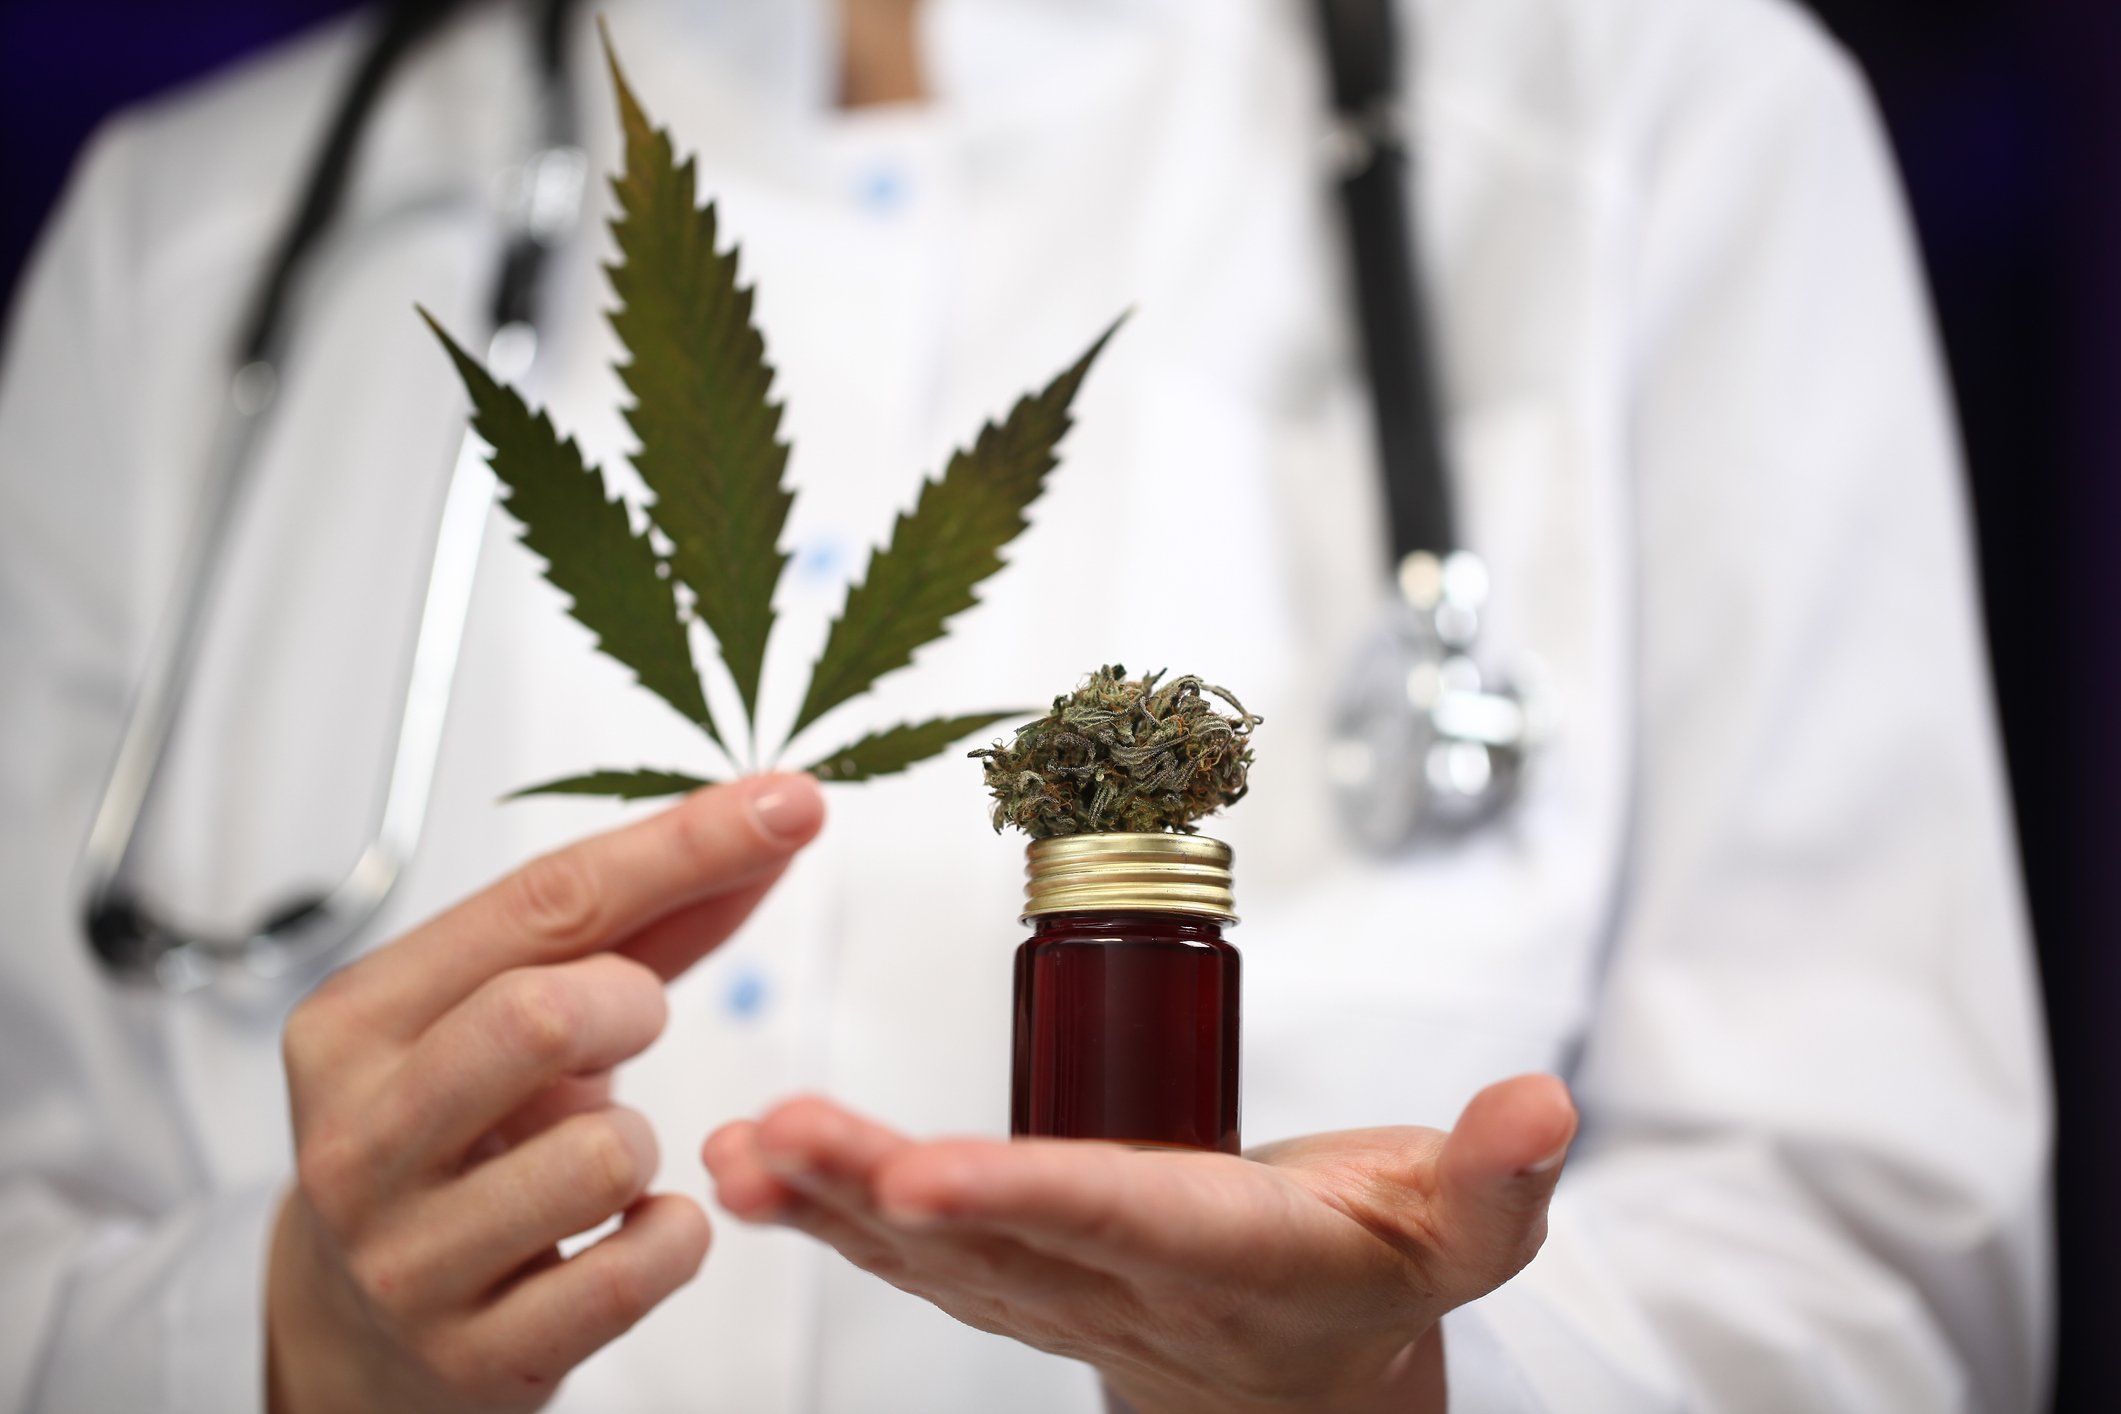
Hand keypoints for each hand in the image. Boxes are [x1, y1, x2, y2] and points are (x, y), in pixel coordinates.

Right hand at [267, 775, 824, 1413]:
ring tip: (596, 1159)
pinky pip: (637, 1267)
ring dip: (644, 1147)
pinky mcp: (473, 1353)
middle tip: (632, 1021)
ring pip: (603, 1155)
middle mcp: (362, 1135)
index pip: (540, 905)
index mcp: (358, 1022)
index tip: (785, 806)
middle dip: (632, 1004)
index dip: (681, 846)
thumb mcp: (508, 1018)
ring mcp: (407, 1254)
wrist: (355, 1335)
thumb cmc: (451, 1143)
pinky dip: (671, 1235)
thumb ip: (638, 923)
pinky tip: (626, 1231)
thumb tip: (768, 820)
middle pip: (544, 1014)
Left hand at [703, 1077, 1574, 1413]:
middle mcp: (1135, 1290)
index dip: (1030, 1198)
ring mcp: (1065, 1297)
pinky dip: (827, 1213)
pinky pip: (914, 1255)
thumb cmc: (1381, 1263)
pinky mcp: (1020, 1281)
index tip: (924, 1171)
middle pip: (1001, 1242)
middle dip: (885, 1194)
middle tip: (782, 1136)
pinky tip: (749, 1168)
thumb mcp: (1467, 1229)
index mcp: (1244, 1261)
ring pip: (936, 1256)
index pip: (1130, 1220)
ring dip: (830, 1202)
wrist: (1310, 1375)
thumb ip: (1499, 1176)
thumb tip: (1540, 1105)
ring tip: (737, 1146)